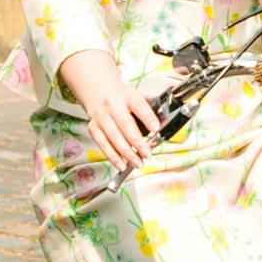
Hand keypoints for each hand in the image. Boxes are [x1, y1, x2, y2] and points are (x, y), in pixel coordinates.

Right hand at [60, 49, 162, 172]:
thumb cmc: (127, 103)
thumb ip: (154, 109)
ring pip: (114, 137)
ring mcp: (101, 116)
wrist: (101, 97)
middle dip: (137, 141)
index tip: (155, 129)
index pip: (139, 106)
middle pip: (125, 124)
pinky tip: (122, 165)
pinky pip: (103, 145)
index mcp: (129, 96)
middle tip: (147, 154)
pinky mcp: (93, 128)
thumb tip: (168, 120)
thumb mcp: (140, 99)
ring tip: (137, 163)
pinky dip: (113, 157)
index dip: (147, 117)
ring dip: (126, 153)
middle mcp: (112, 104)